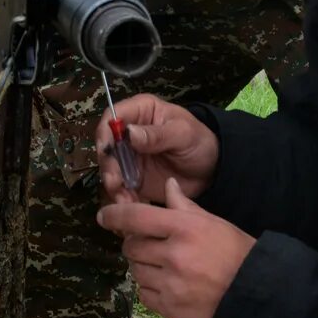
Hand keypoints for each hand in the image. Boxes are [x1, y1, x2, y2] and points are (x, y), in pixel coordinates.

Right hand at [95, 94, 218, 203]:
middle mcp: (128, 134)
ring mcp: (128, 158)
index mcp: (140, 112)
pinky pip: (120, 188)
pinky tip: (131, 206)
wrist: (212, 170)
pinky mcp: (131, 179)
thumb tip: (129, 133)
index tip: (106, 150)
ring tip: (125, 200)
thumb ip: (157, 134)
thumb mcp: (182, 134)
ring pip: (110, 170)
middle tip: (114, 182)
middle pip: (107, 147)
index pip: (113, 117)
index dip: (105, 132)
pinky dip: (122, 198)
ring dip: (113, 186)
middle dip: (108, 166)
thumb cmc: (199, 142)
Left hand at [97, 179, 253, 317]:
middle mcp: (174, 255)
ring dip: (142, 265)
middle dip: (135, 243)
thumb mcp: (214, 223)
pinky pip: (143, 293)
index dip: (114, 215)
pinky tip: (167, 284)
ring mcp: (170, 284)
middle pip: (131, 245)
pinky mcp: (169, 309)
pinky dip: (149, 287)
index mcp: (185, 228)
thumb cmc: (237, 254)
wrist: (257, 297)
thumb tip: (168, 185)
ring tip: (162, 265)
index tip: (104, 216)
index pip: (136, 217)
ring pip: (135, 270)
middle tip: (149, 244)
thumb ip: (185, 206)